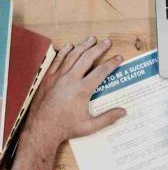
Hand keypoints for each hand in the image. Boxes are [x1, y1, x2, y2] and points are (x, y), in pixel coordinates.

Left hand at [23, 36, 125, 153]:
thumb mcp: (90, 126)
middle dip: (99, 48)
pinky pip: (58, 60)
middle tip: (107, 41)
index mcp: (82, 90)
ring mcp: (58, 77)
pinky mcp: (48, 78)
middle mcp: (71, 80)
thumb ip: (108, 118)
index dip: (112, 63)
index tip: (119, 58)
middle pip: (88, 57)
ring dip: (84, 45)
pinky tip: (70, 46)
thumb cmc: (66, 128)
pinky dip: (65, 51)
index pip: (102, 71)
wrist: (41, 130)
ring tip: (92, 39)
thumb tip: (124, 112)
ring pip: (73, 55)